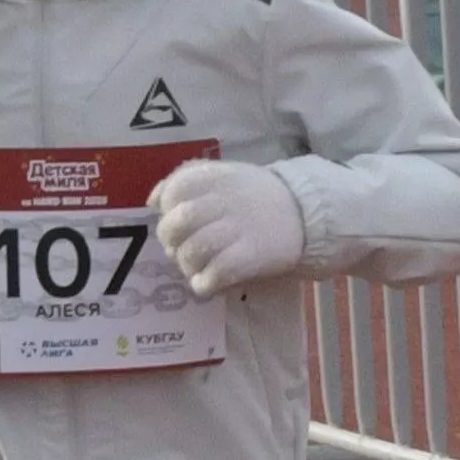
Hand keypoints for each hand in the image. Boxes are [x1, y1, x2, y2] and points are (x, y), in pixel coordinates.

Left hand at [152, 156, 306, 296]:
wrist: (307, 215)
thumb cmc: (258, 198)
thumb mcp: (226, 177)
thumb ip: (189, 181)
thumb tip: (153, 200)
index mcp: (217, 177)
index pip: (175, 190)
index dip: (166, 206)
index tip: (173, 214)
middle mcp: (224, 201)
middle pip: (177, 223)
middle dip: (170, 239)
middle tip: (178, 246)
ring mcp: (238, 230)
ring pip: (191, 251)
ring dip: (186, 264)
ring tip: (196, 265)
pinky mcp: (250, 258)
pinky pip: (213, 274)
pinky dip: (203, 283)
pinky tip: (208, 281)